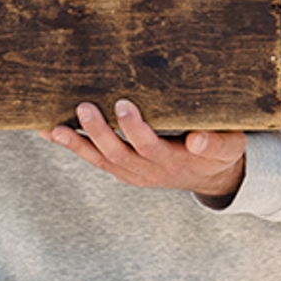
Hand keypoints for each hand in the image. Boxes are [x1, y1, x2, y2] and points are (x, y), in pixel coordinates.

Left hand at [49, 98, 244, 204]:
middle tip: (85, 107)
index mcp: (173, 161)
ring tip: (53, 130)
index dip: (135, 129)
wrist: (210, 175)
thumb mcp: (228, 147)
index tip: (124, 105)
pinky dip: (73, 146)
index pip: (150, 146)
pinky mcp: (121, 169)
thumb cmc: (219, 151)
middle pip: (118, 153)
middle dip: (99, 132)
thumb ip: (216, 143)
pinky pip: (94, 159)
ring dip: (76, 144)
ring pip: (100, 160)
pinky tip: (51, 132)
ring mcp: (132, 172)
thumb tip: (196, 140)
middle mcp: (148, 170)